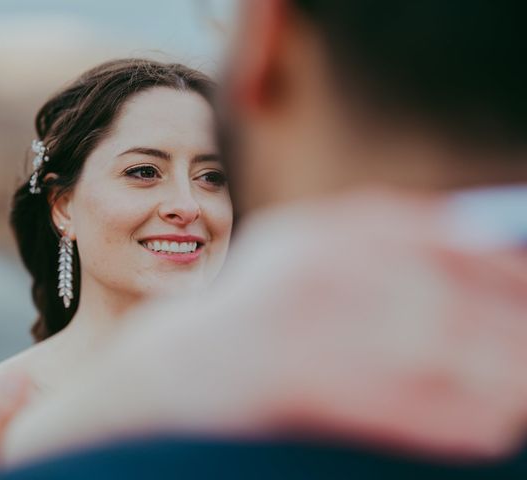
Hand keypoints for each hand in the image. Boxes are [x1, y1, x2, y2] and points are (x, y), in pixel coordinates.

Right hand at [3, 193, 526, 464]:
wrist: (174, 377)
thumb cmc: (252, 316)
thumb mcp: (303, 255)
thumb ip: (372, 236)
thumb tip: (470, 236)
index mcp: (318, 235)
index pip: (435, 239)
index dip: (501, 264)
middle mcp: (311, 272)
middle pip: (447, 291)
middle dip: (513, 319)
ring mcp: (302, 328)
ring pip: (437, 349)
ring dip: (504, 369)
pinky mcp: (295, 387)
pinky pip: (402, 404)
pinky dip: (461, 416)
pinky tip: (497, 421)